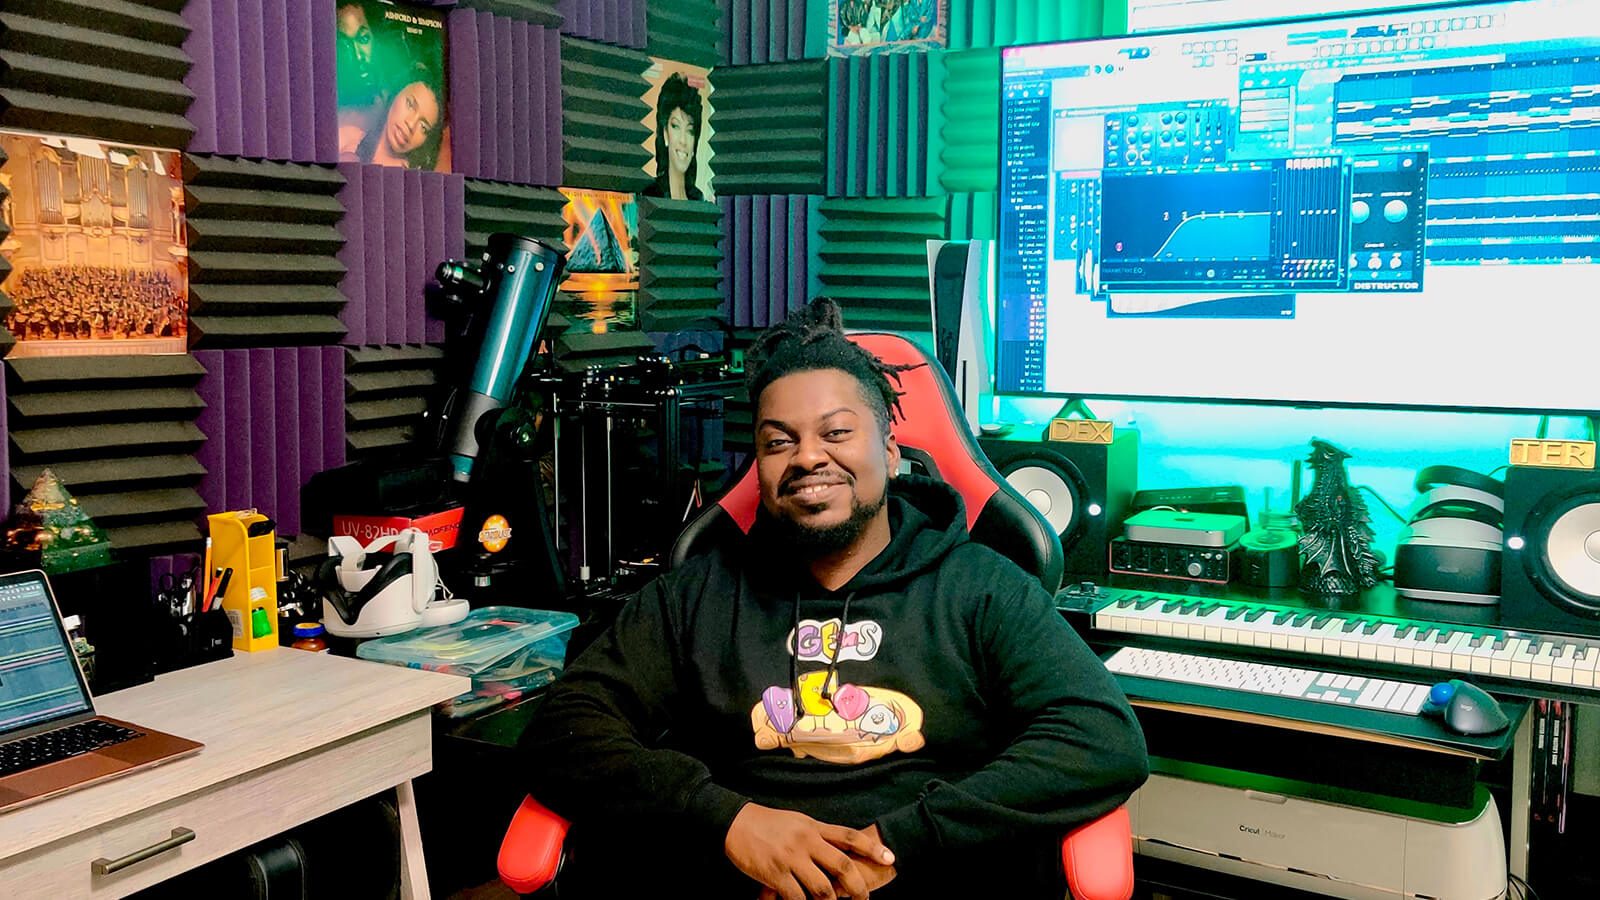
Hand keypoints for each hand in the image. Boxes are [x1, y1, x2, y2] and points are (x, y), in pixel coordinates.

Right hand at [725, 803, 892, 899]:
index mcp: (814, 827)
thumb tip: (839, 846)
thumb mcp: (797, 822)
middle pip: (842, 866)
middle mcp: (806, 841)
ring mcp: (791, 858)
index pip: (849, 836)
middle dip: (858, 887)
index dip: (872, 848)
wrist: (735, 823)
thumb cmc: (767, 823)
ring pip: (822, 889)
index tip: (891, 858)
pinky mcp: (775, 873)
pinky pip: (796, 897)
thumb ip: (817, 835)